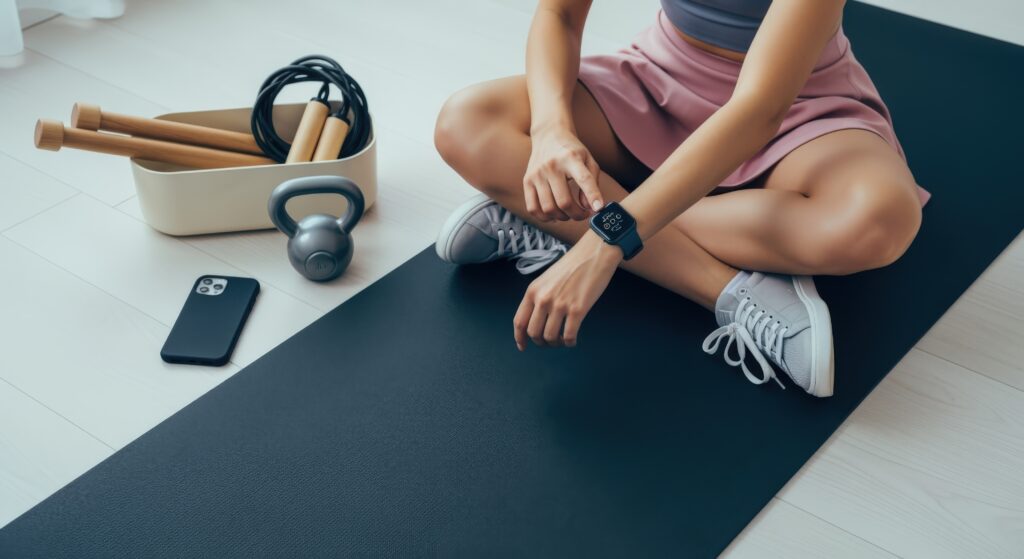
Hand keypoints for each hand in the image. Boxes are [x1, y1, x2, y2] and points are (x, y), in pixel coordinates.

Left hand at [514, 231, 621, 348]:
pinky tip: (573, 339)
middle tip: (550, 342)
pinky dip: (570, 342)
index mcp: (533, 291)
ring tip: (563, 339)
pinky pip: (569, 336)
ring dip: (556, 343)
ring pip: (550, 337)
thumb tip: (536, 320)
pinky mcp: (577, 309)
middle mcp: (543, 299)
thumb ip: (539, 297)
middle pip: (534, 333)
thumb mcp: (547, 279)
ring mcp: (560, 305)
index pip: (519, 321)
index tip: (523, 346)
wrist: (594, 253)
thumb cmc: (573, 265)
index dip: (520, 338)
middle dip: (541, 342)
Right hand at [525, 123, 603, 221]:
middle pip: (564, 202)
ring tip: (569, 213)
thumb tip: (589, 207)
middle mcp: (552, 166)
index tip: (598, 209)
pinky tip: (554, 214)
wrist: (548, 135)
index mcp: (571, 158)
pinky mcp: (527, 181)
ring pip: (549, 208)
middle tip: (583, 214)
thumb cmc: (571, 151)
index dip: (593, 196)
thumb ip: (593, 183)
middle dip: (577, 214)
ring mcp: (537, 174)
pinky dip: (544, 217)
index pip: (584, 179)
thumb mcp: (588, 160)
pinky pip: (533, 208)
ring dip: (562, 217)